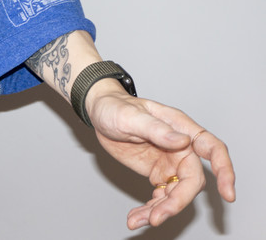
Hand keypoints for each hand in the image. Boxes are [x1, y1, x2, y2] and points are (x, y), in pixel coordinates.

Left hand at [86, 80, 235, 229]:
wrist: (99, 113)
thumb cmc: (116, 107)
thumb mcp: (131, 116)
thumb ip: (156, 129)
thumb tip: (182, 141)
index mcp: (181, 128)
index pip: (212, 148)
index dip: (224, 170)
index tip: (227, 193)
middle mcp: (180, 148)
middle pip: (191, 181)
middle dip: (177, 202)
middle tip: (157, 216)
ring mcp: (169, 162)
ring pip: (175, 194)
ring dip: (160, 210)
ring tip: (139, 219)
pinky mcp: (156, 173)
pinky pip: (160, 196)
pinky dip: (150, 208)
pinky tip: (137, 216)